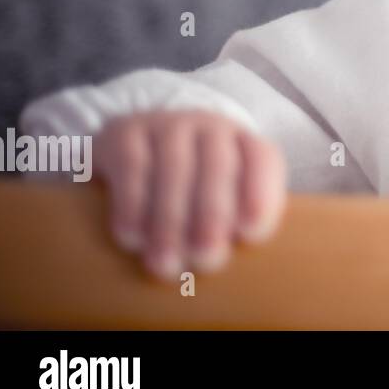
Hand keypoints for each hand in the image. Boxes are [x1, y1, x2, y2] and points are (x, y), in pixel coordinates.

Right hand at [93, 109, 286, 279]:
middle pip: (218, 167)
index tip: (251, 234)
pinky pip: (132, 166)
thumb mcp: (222, 194)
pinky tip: (131, 237)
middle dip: (213, 216)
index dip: (260, 194)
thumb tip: (234, 264)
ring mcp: (168, 124)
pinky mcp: (126, 131)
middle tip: (206, 259)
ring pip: (173, 169)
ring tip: (165, 263)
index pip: (262, 159)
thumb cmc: (191, 183)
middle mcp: (211, 127)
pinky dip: (132, 205)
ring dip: (170, 221)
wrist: (136, 142)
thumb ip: (235, 218)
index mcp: (244, 142)